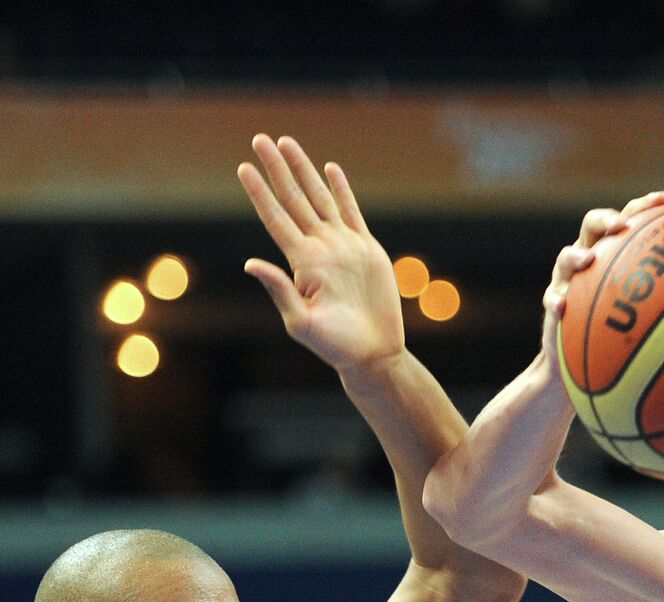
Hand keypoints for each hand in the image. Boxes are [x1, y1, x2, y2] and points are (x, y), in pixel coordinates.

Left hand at [238, 134, 402, 376]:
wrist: (372, 351)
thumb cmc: (334, 345)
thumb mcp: (301, 322)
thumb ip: (279, 290)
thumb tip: (250, 262)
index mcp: (301, 262)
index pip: (276, 218)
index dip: (260, 193)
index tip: (244, 168)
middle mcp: (319, 248)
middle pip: (293, 199)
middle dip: (277, 169)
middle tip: (260, 139)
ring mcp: (343, 246)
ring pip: (320, 198)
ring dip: (304, 171)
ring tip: (287, 144)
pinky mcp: (367, 249)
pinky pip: (351, 212)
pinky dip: (341, 190)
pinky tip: (330, 169)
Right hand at [540, 190, 663, 367]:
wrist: (582, 355)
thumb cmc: (622, 325)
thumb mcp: (648, 306)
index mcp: (613, 249)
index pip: (629, 217)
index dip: (643, 205)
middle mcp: (589, 256)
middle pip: (592, 225)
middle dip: (606, 220)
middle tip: (621, 226)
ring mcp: (568, 278)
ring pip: (565, 258)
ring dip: (575, 257)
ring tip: (588, 261)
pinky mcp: (555, 303)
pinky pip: (551, 299)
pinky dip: (555, 300)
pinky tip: (562, 307)